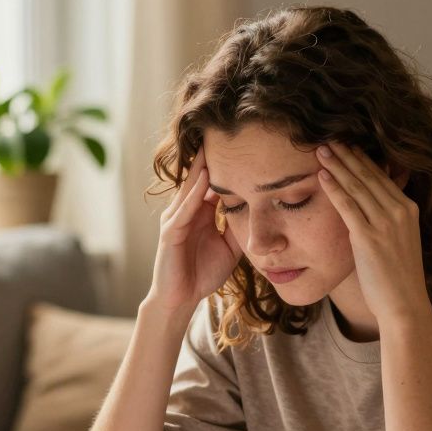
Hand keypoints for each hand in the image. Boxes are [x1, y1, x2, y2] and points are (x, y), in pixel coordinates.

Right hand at [145, 146, 243, 313]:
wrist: (181, 299)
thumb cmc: (203, 273)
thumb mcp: (230, 247)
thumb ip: (239, 227)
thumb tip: (261, 212)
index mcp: (199, 212)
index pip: (213, 181)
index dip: (227, 165)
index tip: (245, 145)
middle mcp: (185, 210)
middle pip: (199, 177)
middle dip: (212, 157)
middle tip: (228, 131)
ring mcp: (175, 219)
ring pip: (190, 188)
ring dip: (202, 168)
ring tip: (215, 146)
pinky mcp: (169, 233)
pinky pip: (183, 210)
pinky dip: (193, 194)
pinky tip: (205, 180)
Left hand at [315, 142, 430, 325]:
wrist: (404, 303)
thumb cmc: (397, 277)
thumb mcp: (398, 240)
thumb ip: (385, 220)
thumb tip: (366, 208)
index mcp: (408, 208)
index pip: (381, 176)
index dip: (362, 158)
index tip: (347, 145)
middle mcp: (399, 210)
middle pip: (368, 175)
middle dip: (347, 155)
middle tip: (329, 138)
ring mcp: (385, 223)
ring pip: (357, 186)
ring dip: (337, 165)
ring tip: (321, 150)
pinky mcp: (369, 236)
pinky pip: (348, 206)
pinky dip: (334, 188)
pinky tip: (322, 176)